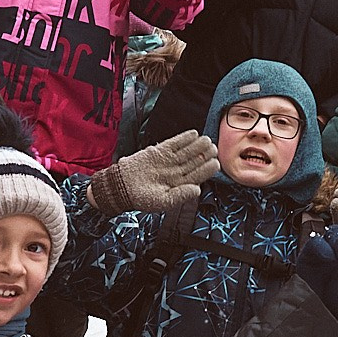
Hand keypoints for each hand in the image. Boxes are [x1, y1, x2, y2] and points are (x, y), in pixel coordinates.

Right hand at [91, 132, 219, 215]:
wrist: (121, 187)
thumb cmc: (141, 198)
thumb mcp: (162, 201)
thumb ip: (180, 196)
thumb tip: (197, 190)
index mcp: (180, 184)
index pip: (197, 175)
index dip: (207, 169)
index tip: (216, 163)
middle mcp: (177, 171)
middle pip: (194, 161)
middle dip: (205, 155)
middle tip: (214, 148)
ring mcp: (169, 161)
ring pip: (187, 151)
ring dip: (197, 145)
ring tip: (207, 140)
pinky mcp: (160, 152)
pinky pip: (174, 144)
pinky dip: (183, 139)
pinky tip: (193, 134)